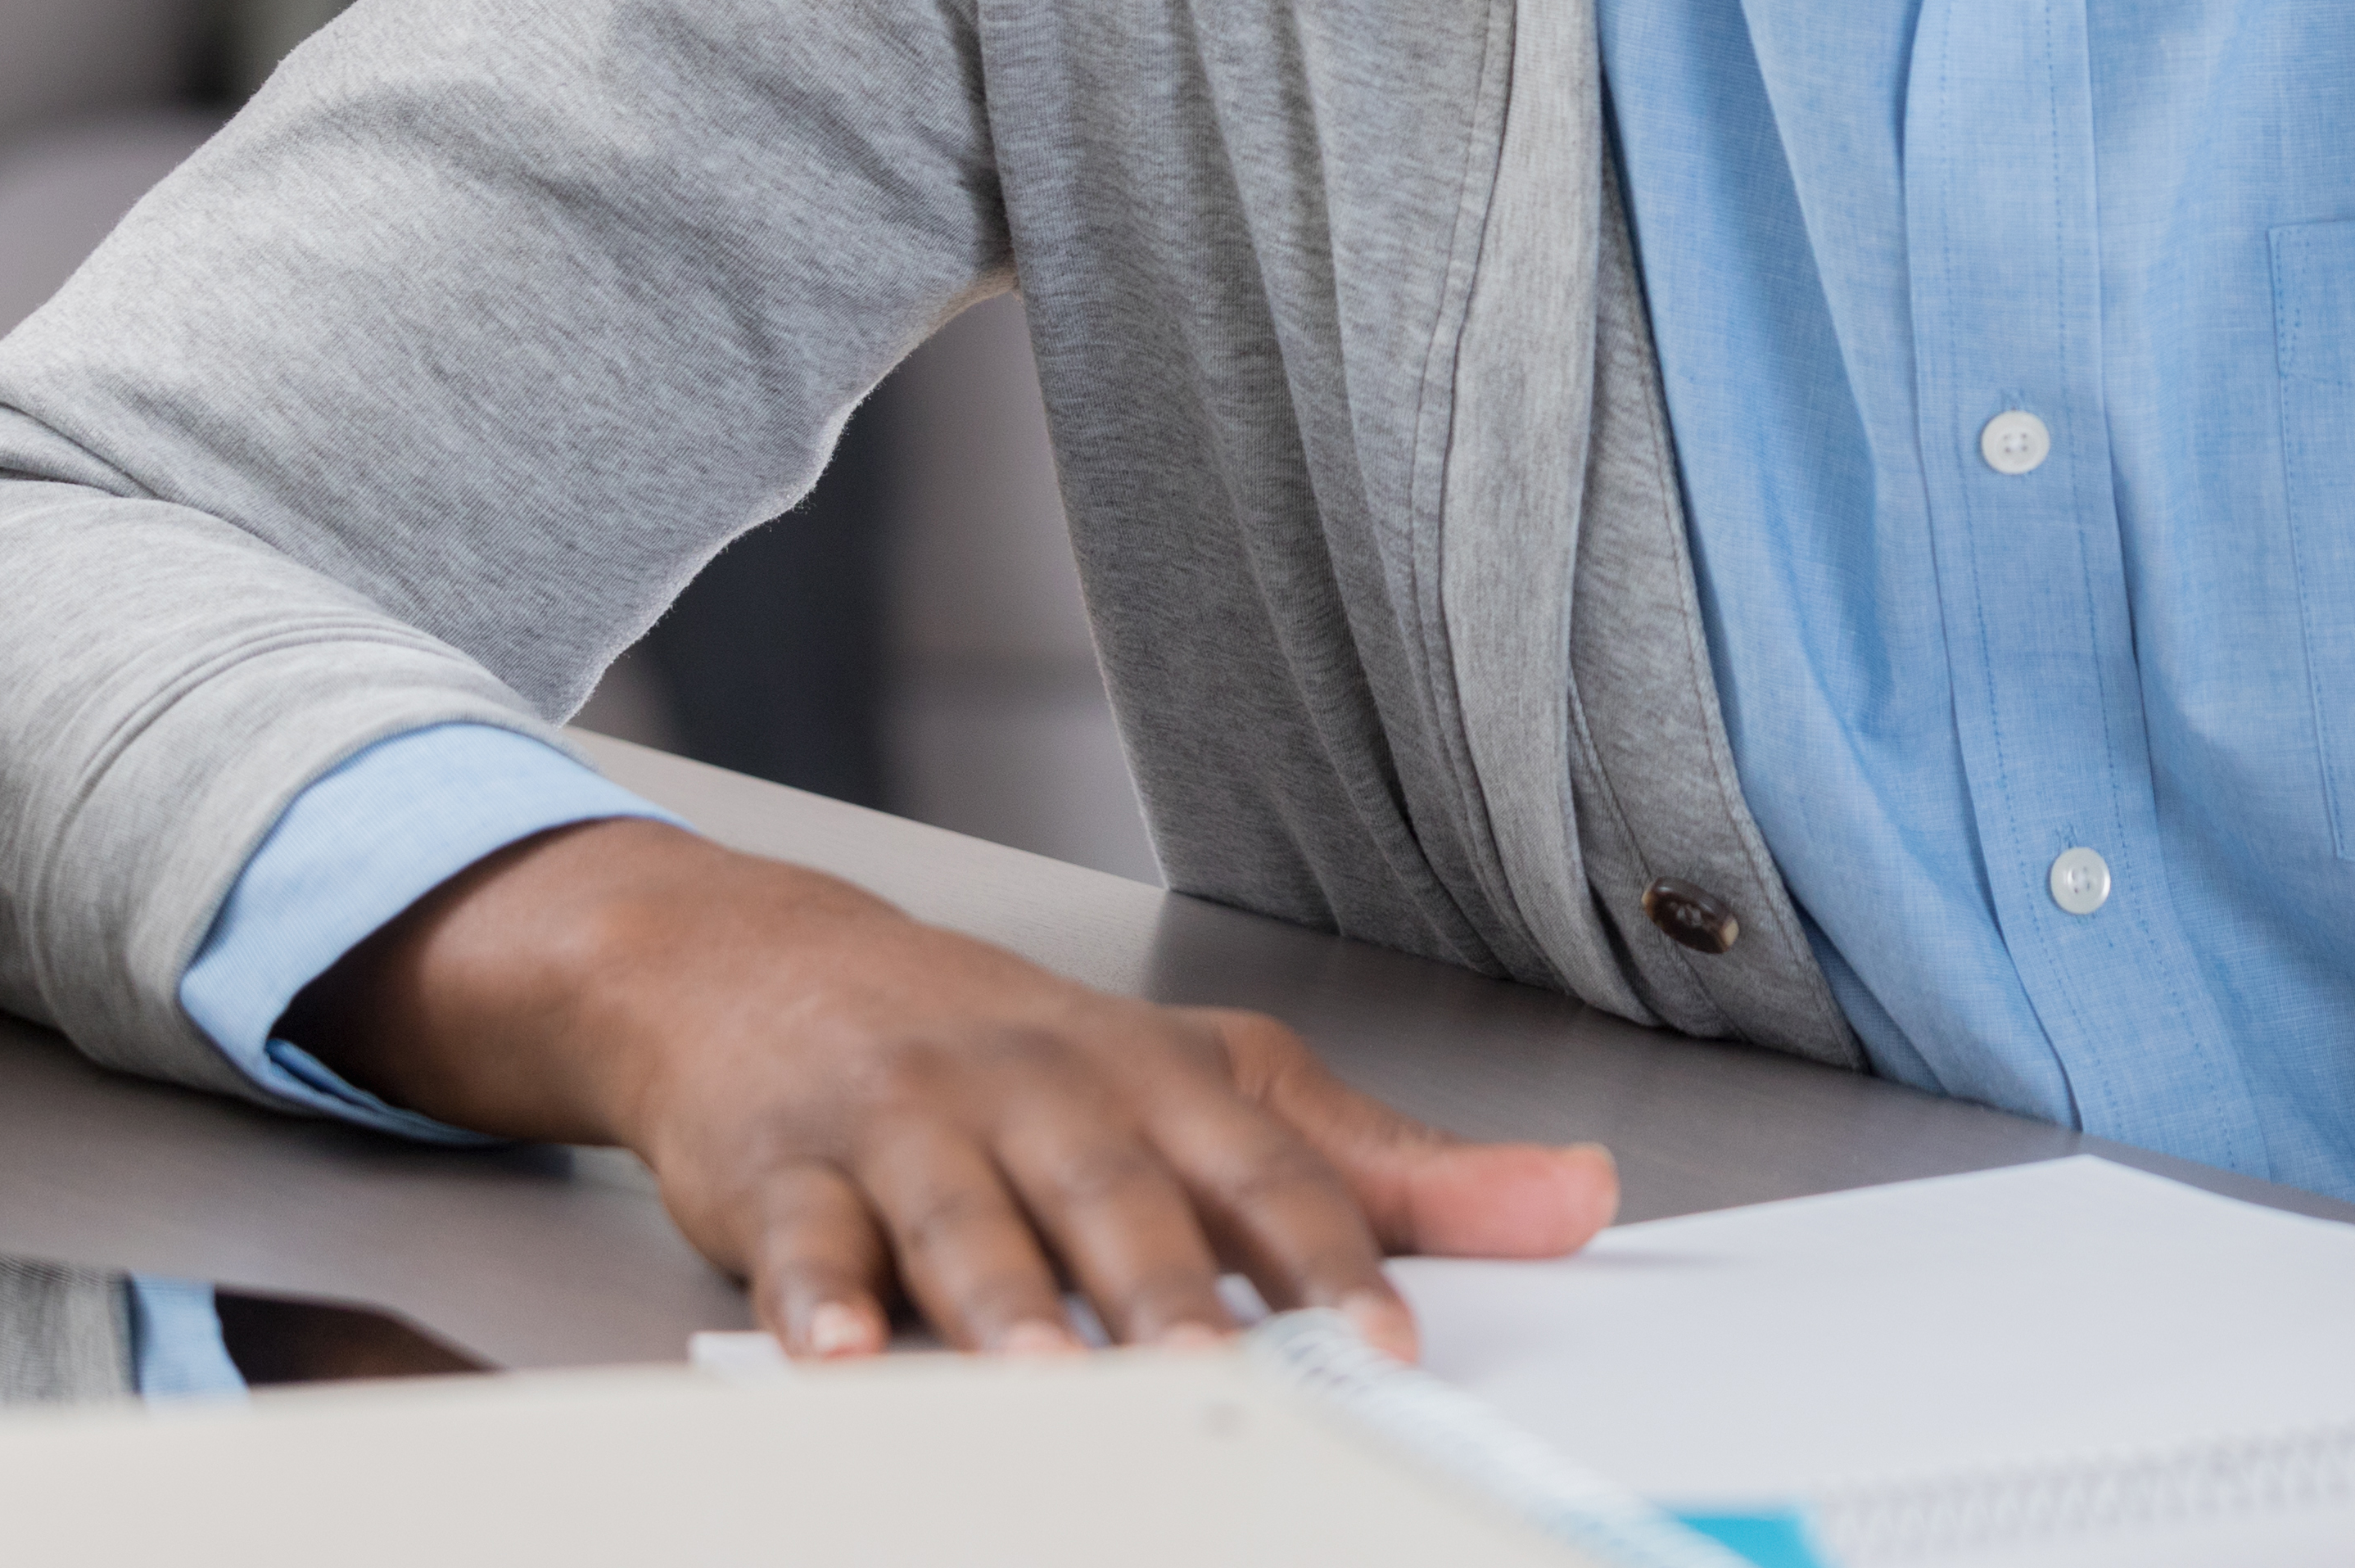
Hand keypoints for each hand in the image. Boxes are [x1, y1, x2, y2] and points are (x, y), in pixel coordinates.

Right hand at [292, 821, 1616, 1360]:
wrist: (775, 965)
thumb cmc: (1022, 1052)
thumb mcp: (1217, 1085)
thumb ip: (1394, 1167)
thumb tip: (1579, 1201)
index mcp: (1165, 1081)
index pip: (1274, 1177)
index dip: (1336, 1263)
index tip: (1391, 1350)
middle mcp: (1047, 1096)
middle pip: (1119, 1200)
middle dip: (1169, 1295)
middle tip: (1218, 1383)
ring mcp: (913, 1131)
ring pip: (965, 1226)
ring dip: (1006, 1311)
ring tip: (1047, 1389)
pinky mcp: (784, 1176)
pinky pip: (802, 1242)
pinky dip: (814, 1302)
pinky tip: (836, 1353)